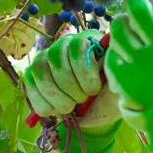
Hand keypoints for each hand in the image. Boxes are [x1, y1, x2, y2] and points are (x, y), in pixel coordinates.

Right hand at [23, 29, 121, 152]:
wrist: (100, 111)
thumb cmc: (114, 95)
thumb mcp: (122, 84)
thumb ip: (117, 72)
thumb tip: (109, 61)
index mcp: (91, 41)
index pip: (77, 46)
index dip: (83, 71)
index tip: (94, 90)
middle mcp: (67, 44)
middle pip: (56, 57)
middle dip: (70, 87)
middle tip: (82, 100)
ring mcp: (48, 59)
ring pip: (40, 70)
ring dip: (55, 95)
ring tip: (69, 108)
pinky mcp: (36, 75)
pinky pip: (29, 82)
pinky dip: (41, 101)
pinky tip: (54, 111)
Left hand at [105, 0, 152, 152]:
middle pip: (138, 7)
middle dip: (133, 0)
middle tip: (132, 0)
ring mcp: (141, 62)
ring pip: (119, 26)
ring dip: (122, 24)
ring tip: (128, 31)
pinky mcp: (123, 76)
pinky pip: (112, 50)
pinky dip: (117, 51)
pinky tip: (126, 56)